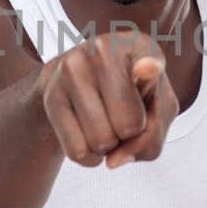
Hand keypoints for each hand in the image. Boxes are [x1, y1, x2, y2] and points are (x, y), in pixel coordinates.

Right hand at [35, 29, 178, 168]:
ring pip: (101, 142)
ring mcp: (73, 68)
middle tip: (121, 115)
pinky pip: (77, 151)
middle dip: (129, 135)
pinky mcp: (50, 93)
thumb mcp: (156, 111)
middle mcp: (104, 49)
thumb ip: (151, 136)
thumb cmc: (129, 96)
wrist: (75, 81)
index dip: (150, 69)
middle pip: (129, 127)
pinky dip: (89, 157)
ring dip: (108, 146)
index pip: (150, 65)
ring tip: (104, 120)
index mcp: (140, 46)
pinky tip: (87, 133)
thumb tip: (112, 161)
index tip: (148, 67)